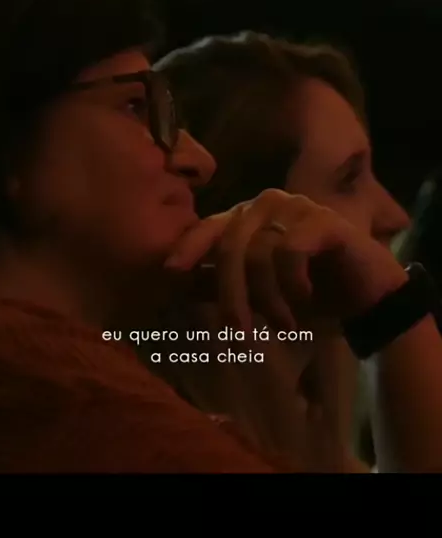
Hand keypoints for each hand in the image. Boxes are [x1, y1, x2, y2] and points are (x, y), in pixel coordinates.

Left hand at [165, 189, 407, 332]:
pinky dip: (293, 284)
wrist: (367, 296)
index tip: (170, 272)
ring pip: (258, 253)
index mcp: (248, 216)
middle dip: (230, 296)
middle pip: (230, 247)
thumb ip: (225, 283)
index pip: (209, 227)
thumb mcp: (259, 291)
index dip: (189, 248)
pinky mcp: (322, 219)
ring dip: (268, 299)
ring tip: (284, 324)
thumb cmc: (309, 292)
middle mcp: (267, 203)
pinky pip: (289, 252)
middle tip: (238, 334)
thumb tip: (180, 285)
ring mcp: (296, 206)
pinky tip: (306, 299)